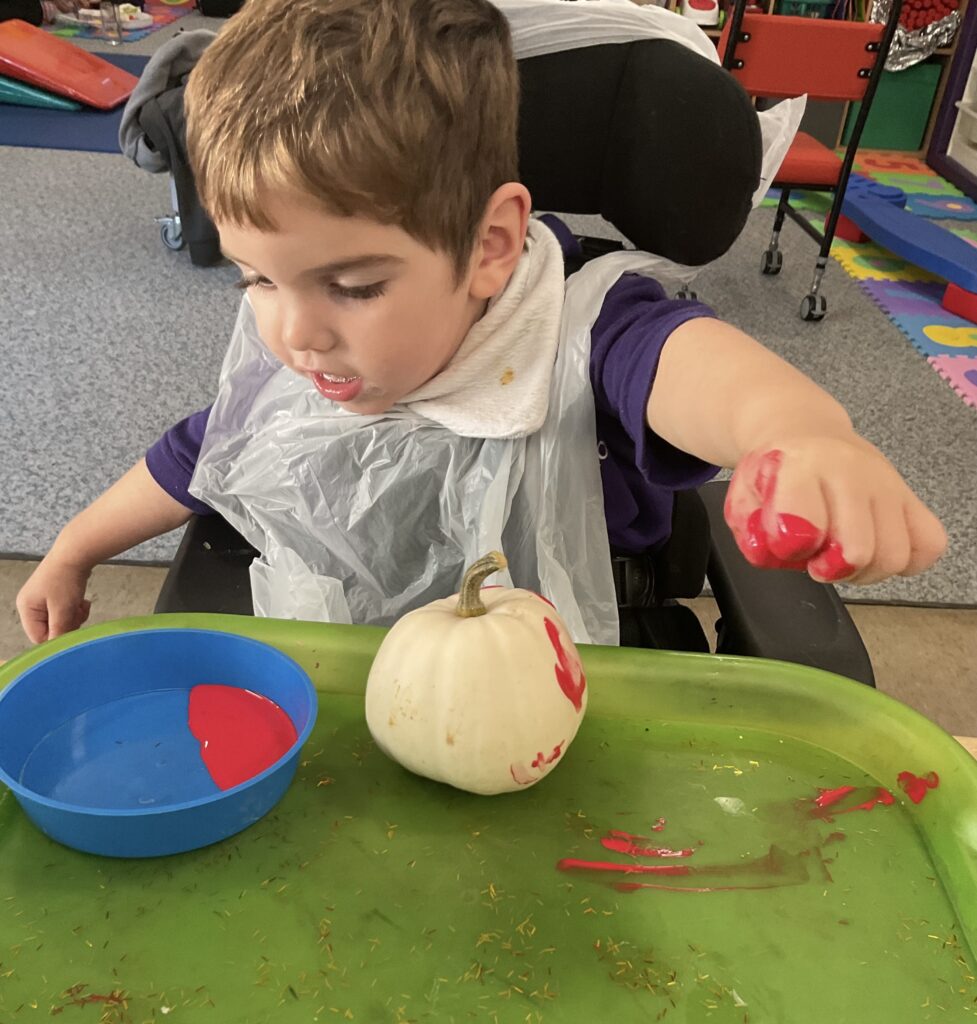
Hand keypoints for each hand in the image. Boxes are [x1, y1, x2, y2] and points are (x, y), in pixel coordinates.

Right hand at [16, 556, 92, 643]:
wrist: (77, 553)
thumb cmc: (66, 581)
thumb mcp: (62, 610)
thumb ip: (59, 631)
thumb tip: (57, 649)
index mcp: (27, 609)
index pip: (38, 637)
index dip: (56, 637)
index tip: (72, 630)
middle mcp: (31, 605)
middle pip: (50, 629)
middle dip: (67, 625)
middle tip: (78, 614)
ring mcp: (43, 599)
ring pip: (60, 620)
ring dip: (74, 617)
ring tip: (81, 605)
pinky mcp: (55, 594)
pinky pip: (65, 610)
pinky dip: (75, 609)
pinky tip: (83, 602)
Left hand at [724, 436, 946, 584]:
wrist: (804, 431)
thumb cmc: (776, 470)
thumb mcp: (744, 494)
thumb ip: (749, 529)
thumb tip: (775, 552)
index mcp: (801, 466)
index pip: (805, 521)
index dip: (793, 547)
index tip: (787, 547)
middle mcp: (851, 471)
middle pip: (859, 550)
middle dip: (832, 569)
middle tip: (816, 561)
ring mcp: (887, 483)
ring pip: (895, 555)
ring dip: (865, 571)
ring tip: (842, 556)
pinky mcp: (911, 496)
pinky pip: (929, 545)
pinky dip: (905, 562)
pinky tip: (875, 550)